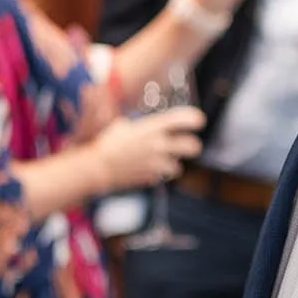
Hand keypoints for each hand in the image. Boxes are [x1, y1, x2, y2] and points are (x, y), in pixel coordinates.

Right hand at [91, 105, 205, 193]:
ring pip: (178, 166)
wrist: (98, 167)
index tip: (199, 121)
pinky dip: (158, 173)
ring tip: (160, 160)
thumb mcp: (123, 126)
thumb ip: (140, 126)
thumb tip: (143, 126)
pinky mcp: (153, 177)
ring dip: (172, 164)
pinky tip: (146, 168)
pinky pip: (162, 175)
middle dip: (192, 147)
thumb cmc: (108, 143)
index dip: (194, 119)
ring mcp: (157, 163)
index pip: (183, 120)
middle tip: (189, 146)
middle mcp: (159, 144)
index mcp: (153, 127)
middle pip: (193, 147)